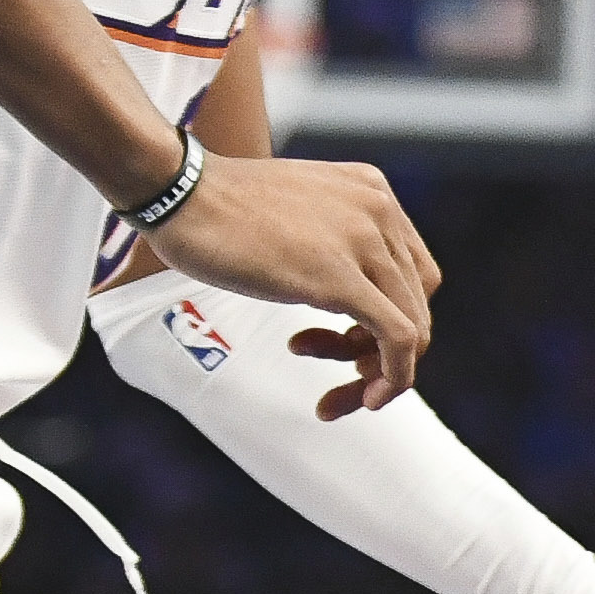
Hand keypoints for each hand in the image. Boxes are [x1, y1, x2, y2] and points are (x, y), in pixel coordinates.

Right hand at [162, 149, 439, 412]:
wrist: (179, 193)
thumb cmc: (216, 209)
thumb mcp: (295, 216)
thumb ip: (330, 242)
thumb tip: (344, 293)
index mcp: (374, 193)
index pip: (414, 275)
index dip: (391, 322)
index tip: (346, 346)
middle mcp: (381, 211)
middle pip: (415, 306)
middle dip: (383, 357)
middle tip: (342, 381)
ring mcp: (365, 241)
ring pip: (411, 330)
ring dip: (377, 377)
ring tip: (329, 397)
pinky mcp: (341, 277)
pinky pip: (397, 339)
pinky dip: (392, 380)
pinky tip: (358, 400)